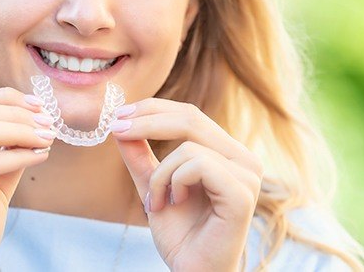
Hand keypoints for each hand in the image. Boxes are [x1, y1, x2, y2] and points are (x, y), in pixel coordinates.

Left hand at [112, 99, 263, 271]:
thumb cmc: (180, 233)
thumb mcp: (152, 185)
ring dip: (160, 174)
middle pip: (190, 118)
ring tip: (156, 201)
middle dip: (147, 121)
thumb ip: (140, 156)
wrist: (193, 271)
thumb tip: (121, 123)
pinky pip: (198, 164)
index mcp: (226, 152)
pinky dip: (174, 182)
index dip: (153, 109)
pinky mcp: (242, 193)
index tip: (119, 114)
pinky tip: (175, 202)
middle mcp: (242, 158)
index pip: (189, 114)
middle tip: (117, 129)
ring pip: (188, 146)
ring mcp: (247, 175)